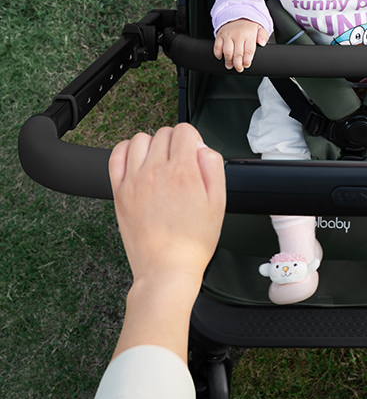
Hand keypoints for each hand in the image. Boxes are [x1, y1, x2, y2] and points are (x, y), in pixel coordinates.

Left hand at [108, 124, 225, 286]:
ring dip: (152, 145)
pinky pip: (116, 156)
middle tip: (180, 162)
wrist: (167, 268)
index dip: (193, 139)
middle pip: (164, 133)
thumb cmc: (193, 241)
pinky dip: (126, 151)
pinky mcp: (120, 192)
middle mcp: (156, 172)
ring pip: (140, 139)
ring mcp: (135, 181)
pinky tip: (137, 162)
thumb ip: (213, 166)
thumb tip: (202, 148)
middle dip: (175, 142)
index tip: (193, 152)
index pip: (185, 130)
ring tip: (159, 162)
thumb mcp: (219, 202)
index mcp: (183, 172)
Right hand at [214, 18, 268, 70]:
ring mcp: (228, 35)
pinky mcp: (220, 35)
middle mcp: (238, 35)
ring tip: (230, 66)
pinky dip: (218, 54)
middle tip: (239, 69)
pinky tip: (221, 57)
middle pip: (238, 54)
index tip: (246, 65)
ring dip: (228, 61)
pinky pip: (217, 46)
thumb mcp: (260, 28)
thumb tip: (262, 43)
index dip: (247, 60)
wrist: (237, 15)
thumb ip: (263, 36)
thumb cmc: (248, 26)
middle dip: (238, 64)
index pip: (249, 51)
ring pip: (227, 52)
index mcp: (249, 35)